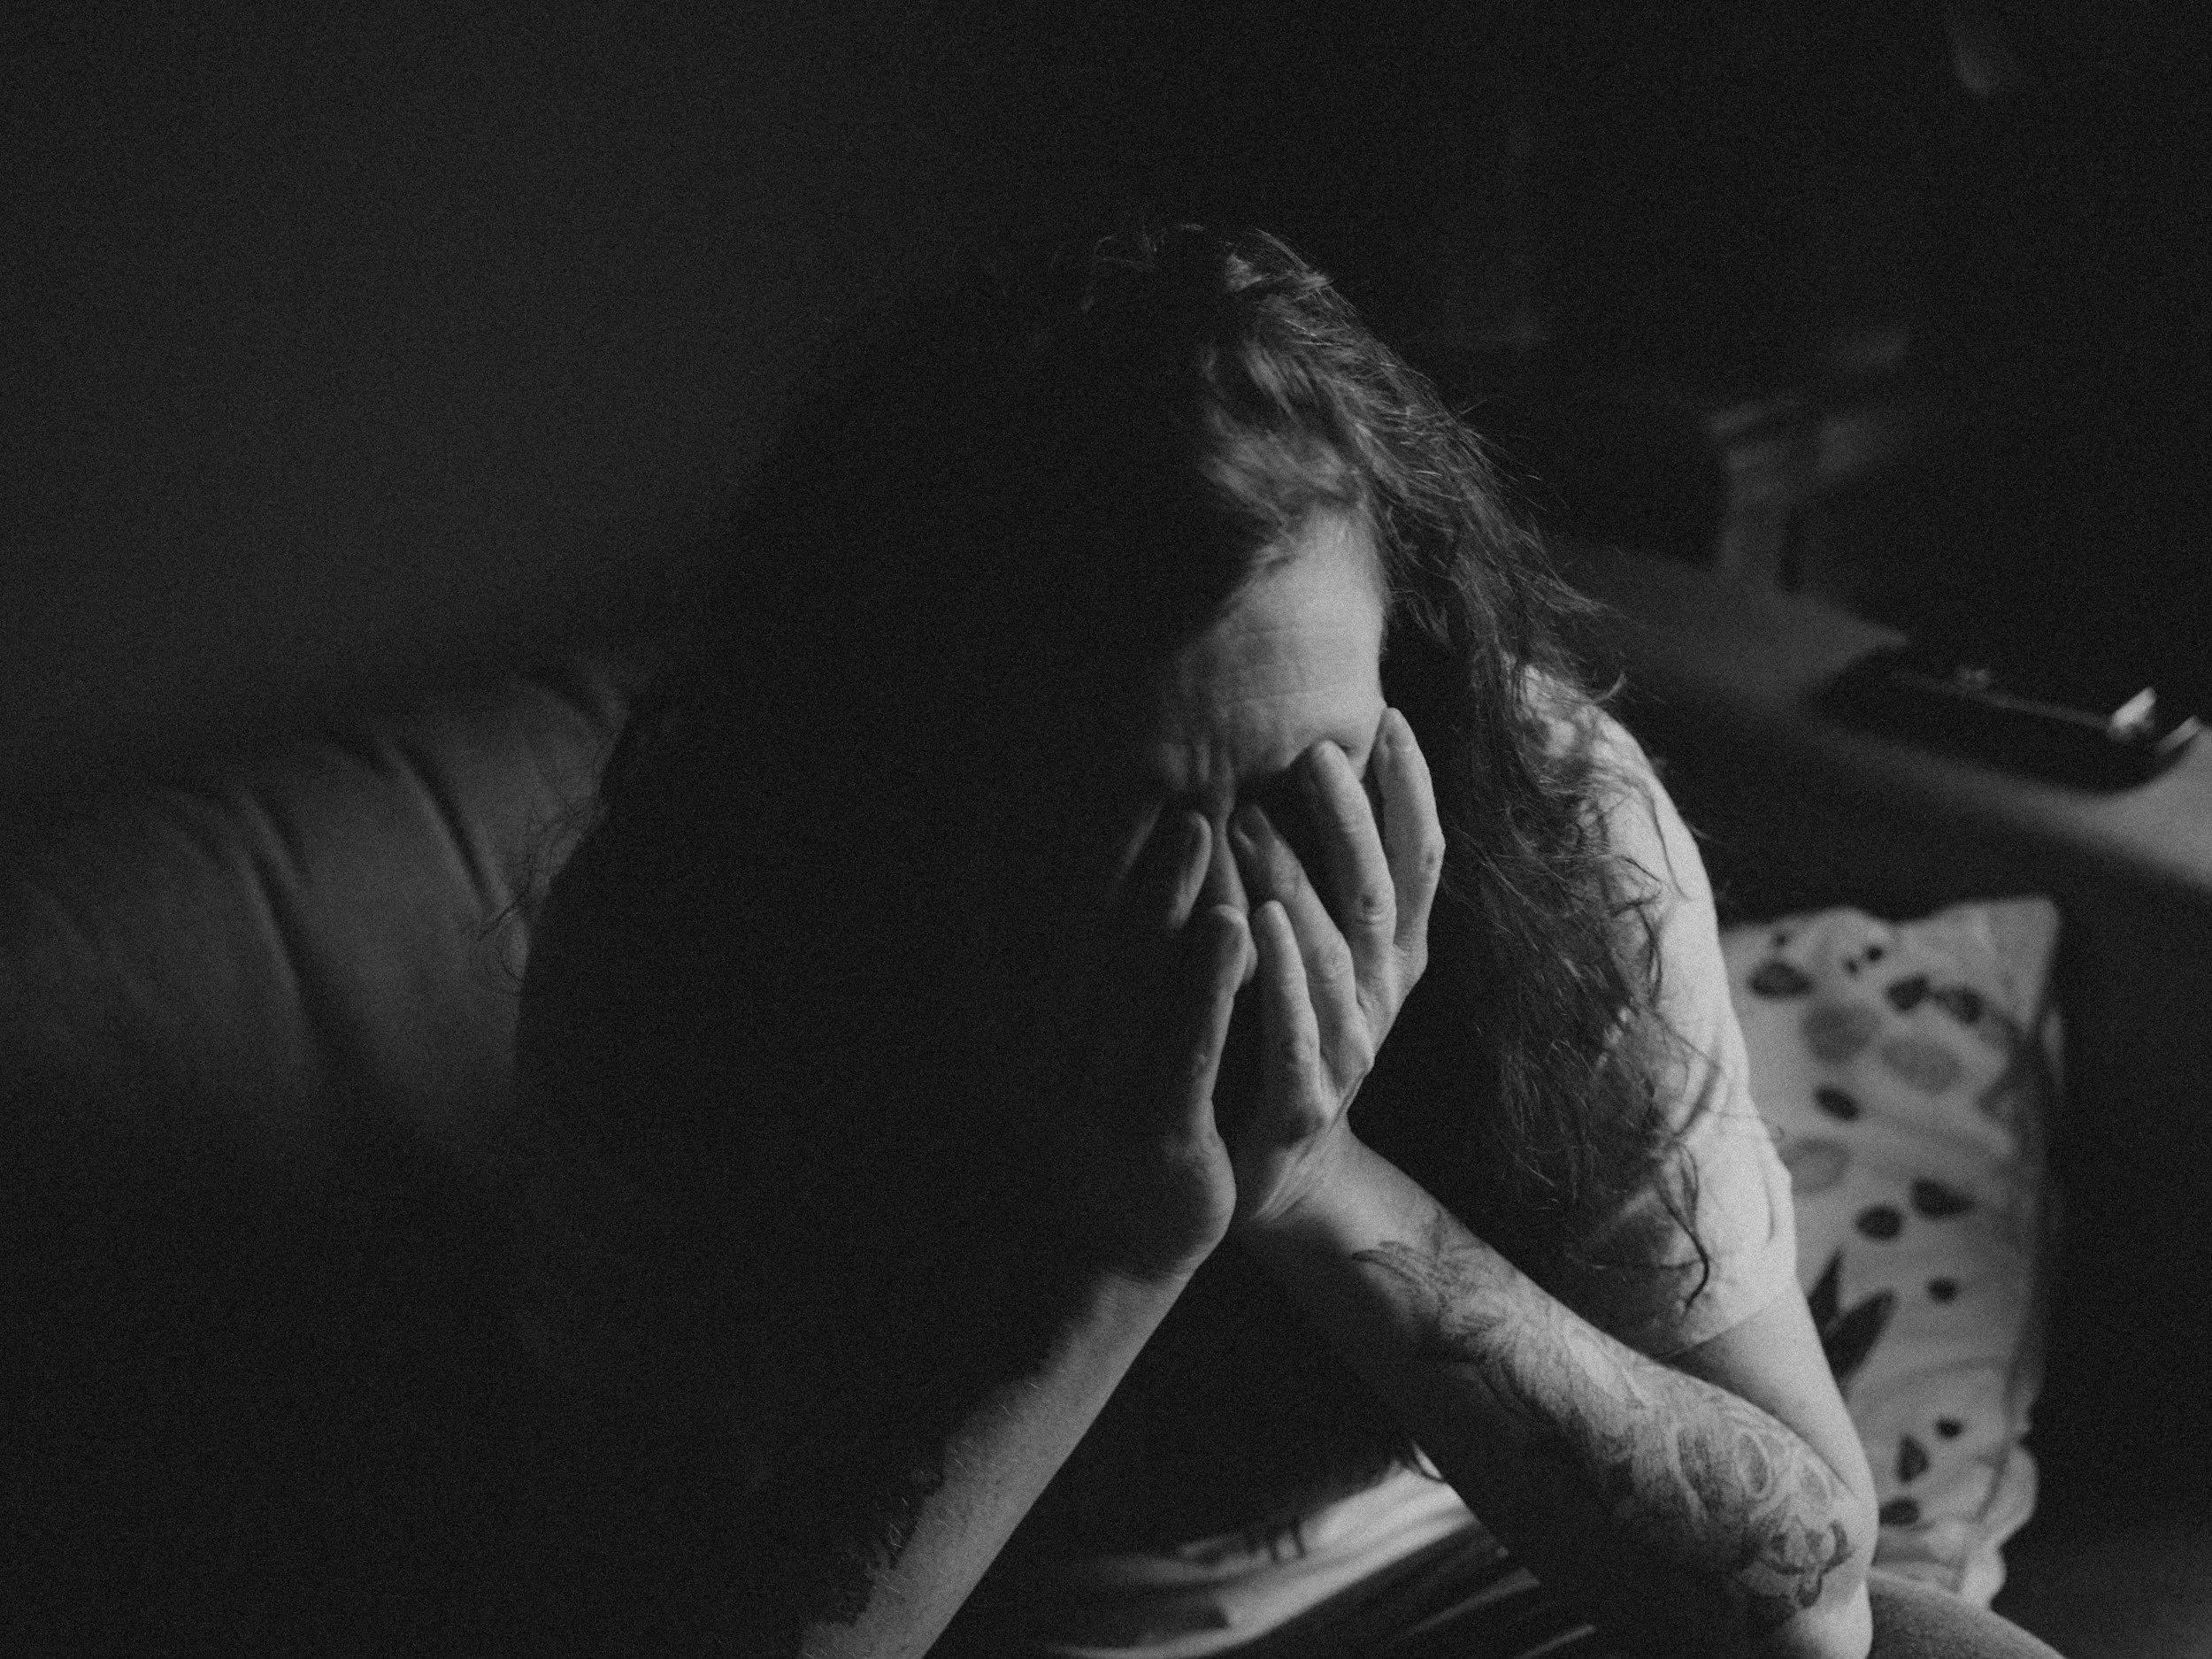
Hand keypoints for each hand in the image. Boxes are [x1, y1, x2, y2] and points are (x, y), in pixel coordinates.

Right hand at [1033, 804, 1249, 1283]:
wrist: (1106, 1253)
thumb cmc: (1083, 1121)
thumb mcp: (1034, 1045)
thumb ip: (1022, 961)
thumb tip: (1000, 855)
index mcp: (1004, 1033)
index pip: (997, 922)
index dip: (1014, 846)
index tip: (1030, 767)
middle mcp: (1039, 1062)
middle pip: (1080, 936)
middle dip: (1115, 853)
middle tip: (1147, 771)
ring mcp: (1095, 1102)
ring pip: (1134, 982)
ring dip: (1167, 897)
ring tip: (1199, 822)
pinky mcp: (1158, 1135)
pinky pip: (1188, 1043)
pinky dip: (1211, 978)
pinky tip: (1241, 920)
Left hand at [1225, 706, 1443, 1231]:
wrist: (1283, 1179)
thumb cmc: (1292, 1041)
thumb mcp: (1328, 958)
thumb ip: (1331, 880)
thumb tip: (1317, 762)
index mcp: (1394, 957)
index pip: (1420, 860)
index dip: (1413, 790)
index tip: (1389, 714)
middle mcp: (1381, 998)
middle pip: (1378, 895)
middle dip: (1350, 819)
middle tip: (1312, 751)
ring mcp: (1349, 1052)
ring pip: (1333, 956)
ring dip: (1295, 884)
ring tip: (1253, 821)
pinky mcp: (1301, 1103)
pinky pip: (1296, 1033)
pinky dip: (1279, 977)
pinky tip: (1255, 925)